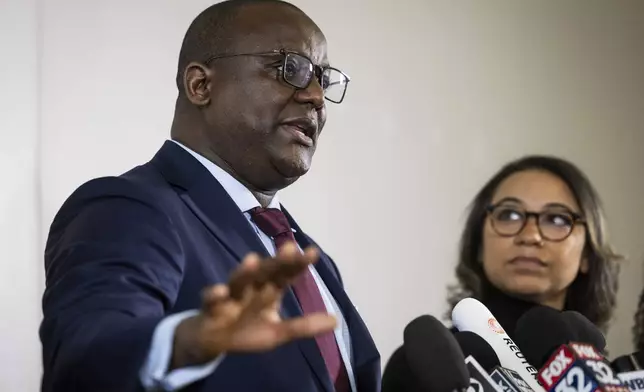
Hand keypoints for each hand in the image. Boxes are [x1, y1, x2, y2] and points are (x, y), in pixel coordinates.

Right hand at [171, 242, 336, 368]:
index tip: (312, 252)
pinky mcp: (210, 309)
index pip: (286, 274)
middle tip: (288, 249)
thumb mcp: (278, 333)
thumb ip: (304, 327)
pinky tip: (219, 291)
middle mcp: (252, 287)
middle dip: (275, 262)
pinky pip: (211, 300)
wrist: (212, 340)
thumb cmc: (247, 329)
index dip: (298, 264)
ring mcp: (231, 296)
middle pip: (264, 272)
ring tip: (253, 259)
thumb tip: (336, 320)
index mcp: (269, 290)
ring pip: (238, 281)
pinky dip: (214, 295)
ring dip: (245, 271)